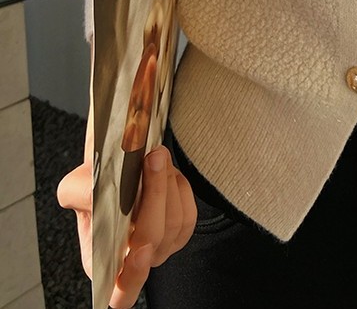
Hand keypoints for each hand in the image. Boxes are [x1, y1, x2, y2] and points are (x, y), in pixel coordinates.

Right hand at [57, 144, 197, 308]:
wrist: (115, 168)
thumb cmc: (92, 185)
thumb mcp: (73, 188)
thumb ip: (78, 194)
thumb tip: (96, 197)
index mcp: (104, 263)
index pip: (122, 294)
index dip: (134, 276)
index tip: (140, 250)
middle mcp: (134, 261)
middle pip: (153, 239)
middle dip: (155, 194)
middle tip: (152, 160)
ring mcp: (160, 246)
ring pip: (174, 222)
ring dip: (167, 184)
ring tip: (156, 156)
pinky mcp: (180, 229)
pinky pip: (189, 213)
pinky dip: (180, 188)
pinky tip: (168, 172)